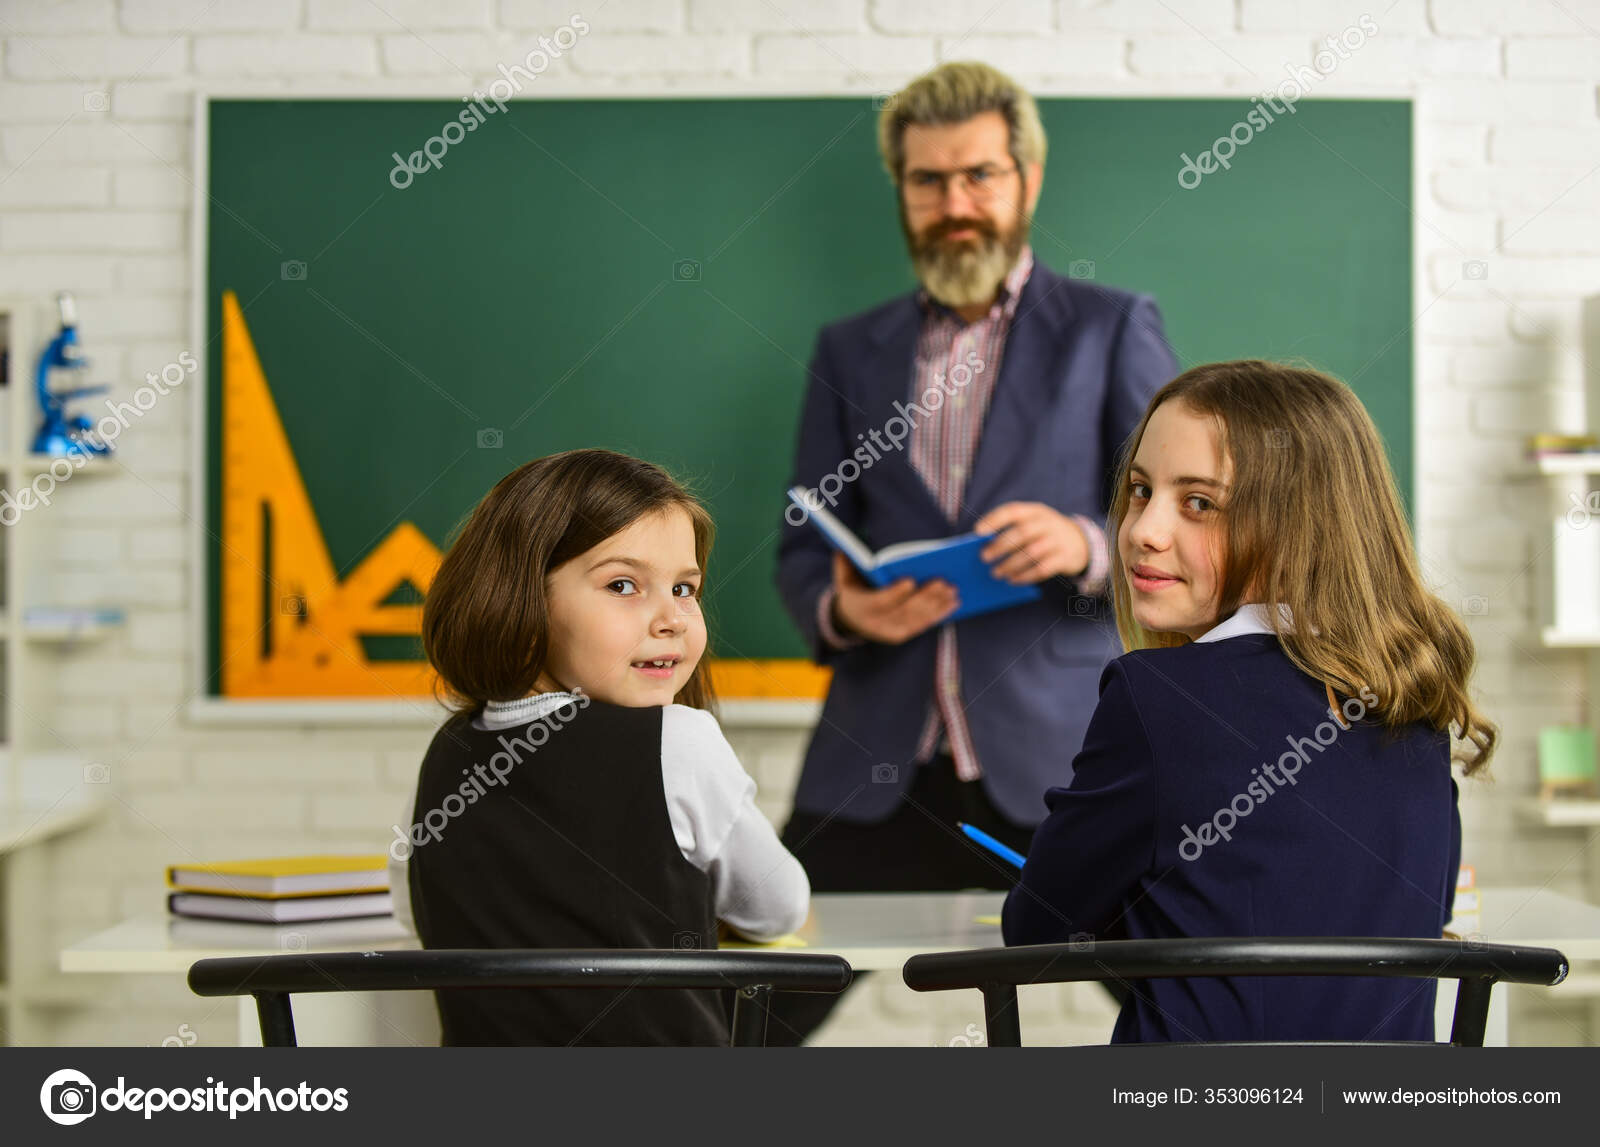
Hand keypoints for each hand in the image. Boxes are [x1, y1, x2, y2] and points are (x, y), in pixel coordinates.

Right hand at [830, 551, 958, 643]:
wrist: (849, 619)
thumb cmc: (852, 591)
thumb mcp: (843, 579)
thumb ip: (844, 565)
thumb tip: (842, 549)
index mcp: (861, 608)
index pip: (880, 602)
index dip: (896, 593)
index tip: (910, 581)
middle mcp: (877, 624)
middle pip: (905, 611)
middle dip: (925, 597)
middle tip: (942, 582)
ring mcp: (891, 632)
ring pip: (918, 619)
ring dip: (937, 605)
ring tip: (952, 590)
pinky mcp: (903, 635)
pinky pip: (924, 625)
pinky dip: (940, 614)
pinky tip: (953, 604)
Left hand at [974, 502, 1088, 584]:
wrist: (1080, 542)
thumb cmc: (1044, 533)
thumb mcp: (1033, 524)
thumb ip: (1013, 531)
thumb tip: (984, 547)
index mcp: (1035, 511)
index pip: (1013, 511)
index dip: (994, 520)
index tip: (977, 531)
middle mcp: (1048, 523)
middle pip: (1022, 533)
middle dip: (1000, 546)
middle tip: (984, 557)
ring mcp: (1058, 540)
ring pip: (1032, 552)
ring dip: (1011, 564)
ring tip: (996, 573)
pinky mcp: (1064, 558)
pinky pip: (1043, 568)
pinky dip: (1025, 576)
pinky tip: (1013, 580)